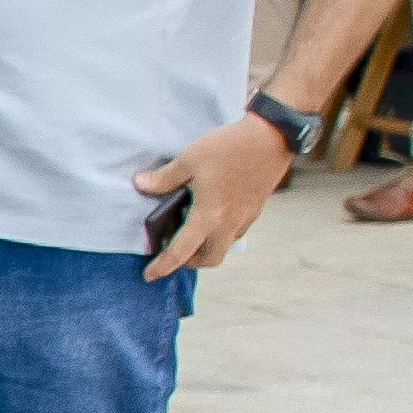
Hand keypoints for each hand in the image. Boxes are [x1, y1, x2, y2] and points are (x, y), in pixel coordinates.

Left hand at [134, 114, 287, 278]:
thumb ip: (164, 177)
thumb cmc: (230, 148)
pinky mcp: (255, 209)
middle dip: (189, 262)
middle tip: (173, 251)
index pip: (181, 251)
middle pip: (209, 259)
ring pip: (224, 247)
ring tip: (190, 232)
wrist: (272, 137)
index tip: (149, 275)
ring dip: (206, 248)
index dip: (163, 266)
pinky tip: (211, 214)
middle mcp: (229, 224)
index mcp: (210, 216)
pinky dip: (220, 233)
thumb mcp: (190, 159)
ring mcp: (246, 218)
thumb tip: (140, 184)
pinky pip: (235, 232)